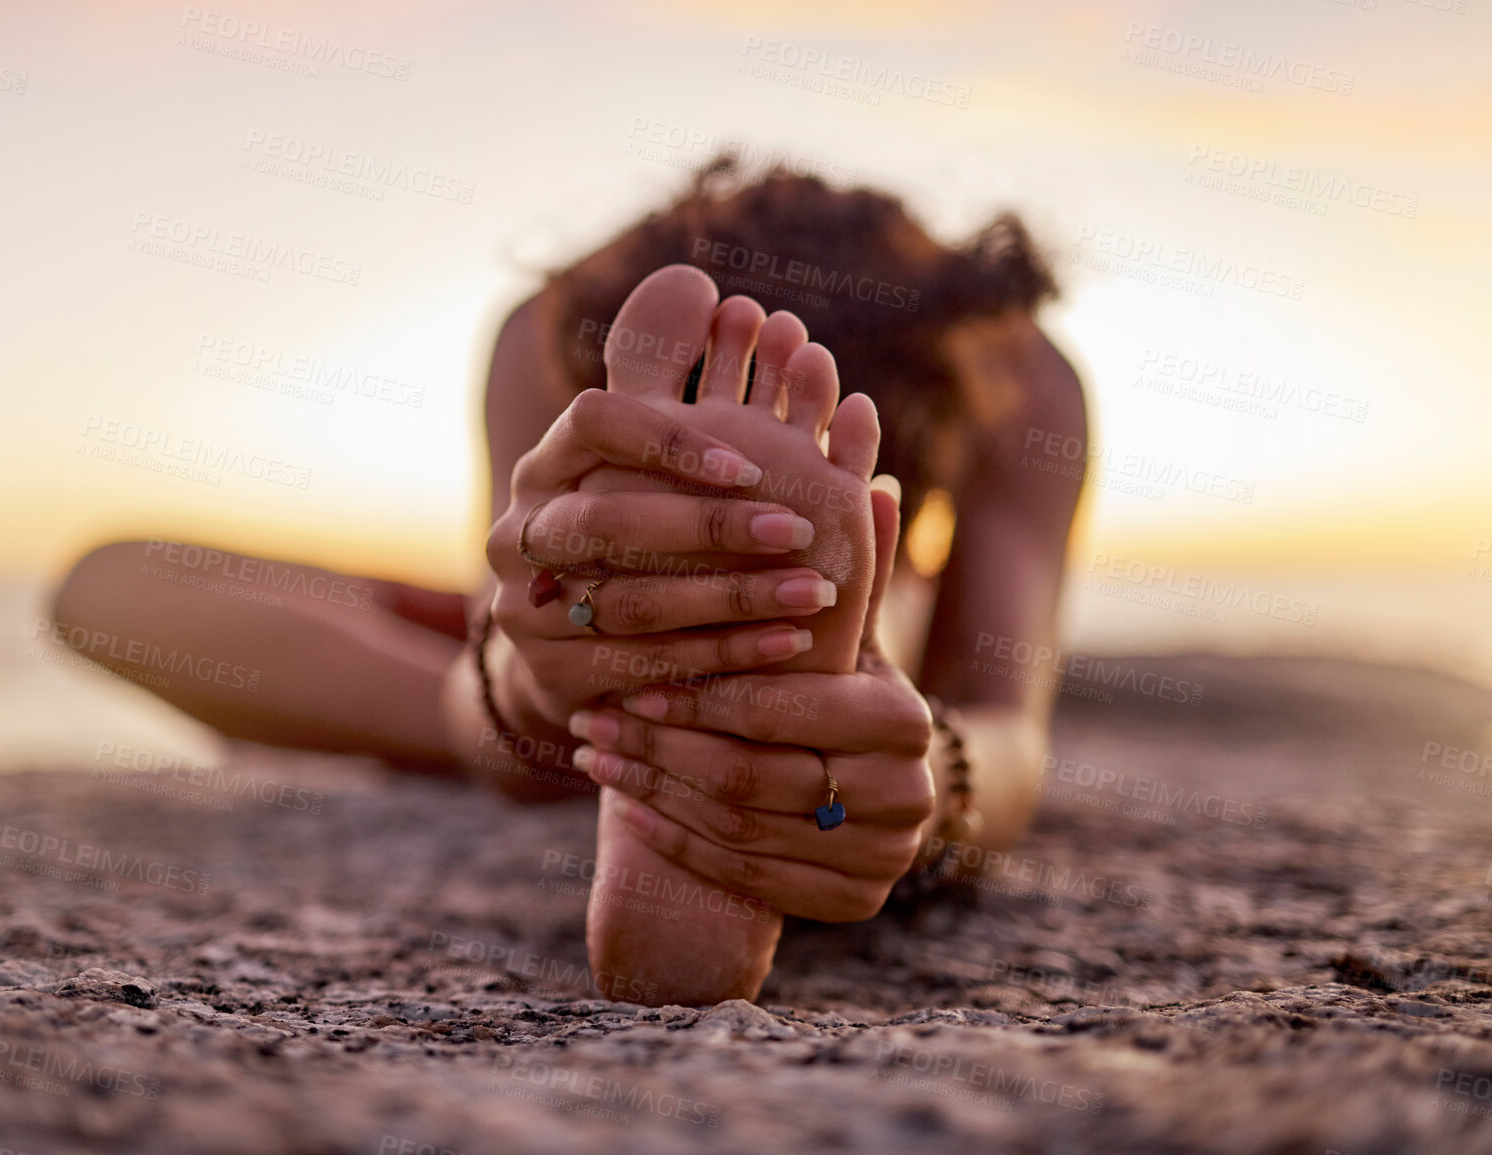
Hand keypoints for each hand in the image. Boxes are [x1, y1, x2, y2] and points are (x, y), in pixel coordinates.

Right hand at [484, 389, 838, 727]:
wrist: (570, 645)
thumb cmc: (624, 523)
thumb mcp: (637, 448)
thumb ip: (662, 368)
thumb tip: (696, 278)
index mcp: (548, 463)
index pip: (594, 422)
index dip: (670, 438)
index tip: (749, 462)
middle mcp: (524, 531)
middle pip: (610, 523)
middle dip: (712, 530)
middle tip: (800, 532)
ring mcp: (529, 611)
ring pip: (633, 604)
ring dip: (733, 602)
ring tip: (816, 594)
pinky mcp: (557, 677)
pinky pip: (643, 669)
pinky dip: (720, 658)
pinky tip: (786, 645)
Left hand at [563, 485, 937, 920]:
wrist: (875, 778)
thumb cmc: (837, 670)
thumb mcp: (832, 609)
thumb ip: (836, 528)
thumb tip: (847, 411)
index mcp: (904, 721)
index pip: (781, 707)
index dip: (698, 685)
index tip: (626, 660)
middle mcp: (903, 800)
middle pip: (750, 774)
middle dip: (660, 741)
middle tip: (589, 708)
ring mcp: (877, 862)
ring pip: (734, 827)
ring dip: (649, 786)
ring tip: (587, 743)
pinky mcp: (844, 906)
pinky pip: (735, 874)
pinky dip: (666, 836)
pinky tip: (617, 795)